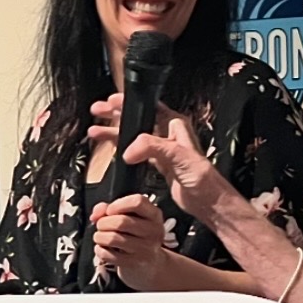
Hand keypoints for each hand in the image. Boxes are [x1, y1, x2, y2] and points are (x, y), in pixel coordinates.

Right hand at [89, 95, 223, 221]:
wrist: (207, 201)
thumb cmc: (202, 178)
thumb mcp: (177, 155)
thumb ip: (152, 147)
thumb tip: (128, 150)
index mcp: (175, 125)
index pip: (148, 107)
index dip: (129, 103)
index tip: (111, 101)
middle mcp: (168, 135)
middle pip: (137, 119)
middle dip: (116, 115)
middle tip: (97, 111)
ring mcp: (162, 150)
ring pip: (133, 136)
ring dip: (115, 132)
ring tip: (95, 131)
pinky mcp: (158, 164)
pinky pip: (135, 152)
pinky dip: (121, 149)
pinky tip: (110, 148)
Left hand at [89, 192, 174, 290]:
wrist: (149, 263)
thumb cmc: (135, 234)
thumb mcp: (128, 216)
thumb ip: (110, 209)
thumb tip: (96, 214)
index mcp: (154, 214)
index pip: (137, 202)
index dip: (118, 204)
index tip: (110, 210)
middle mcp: (154, 231)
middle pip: (122, 221)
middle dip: (103, 222)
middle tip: (100, 225)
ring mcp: (146, 249)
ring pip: (113, 238)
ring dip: (99, 236)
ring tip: (100, 237)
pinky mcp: (135, 263)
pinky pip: (109, 255)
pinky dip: (100, 250)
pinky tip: (102, 248)